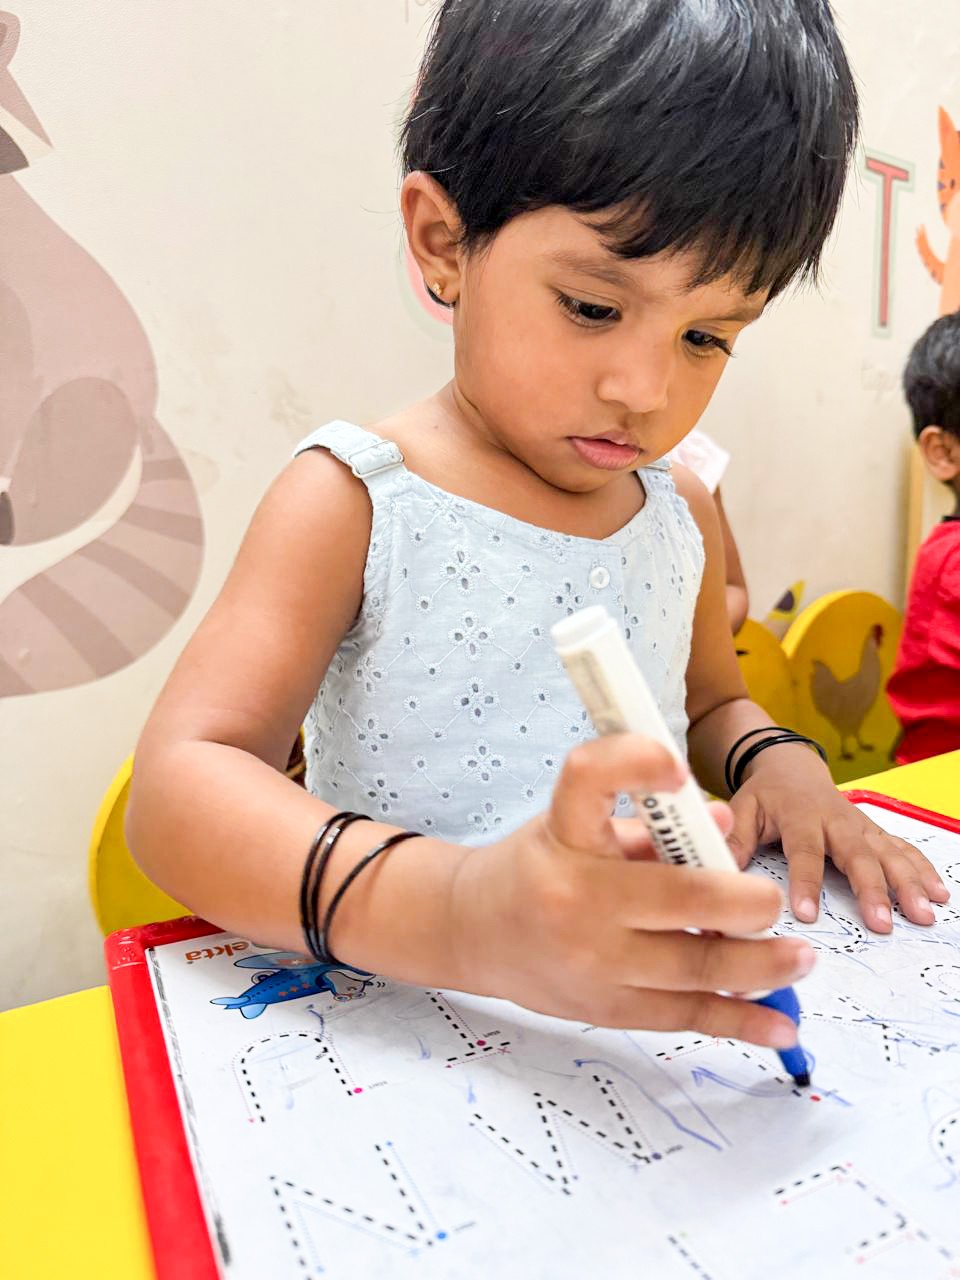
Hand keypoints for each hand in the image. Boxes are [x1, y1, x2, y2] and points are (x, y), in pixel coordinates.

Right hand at [451, 734, 815, 1049]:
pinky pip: (685, 1016)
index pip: (589, 781)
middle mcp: (575, 897)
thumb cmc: (538, 865)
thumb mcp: (577, 827)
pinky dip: (740, 1021)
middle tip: (772, 902)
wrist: (473, 931)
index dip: (634, 765)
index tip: (677, 769)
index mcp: (564, 834)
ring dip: (760, 965)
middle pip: (677, 898)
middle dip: (743, 902)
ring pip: (694, 968)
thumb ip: (650, 826)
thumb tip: (726, 822)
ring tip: (800, 958)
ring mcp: (592, 961)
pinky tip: (781, 1025)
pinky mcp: (606, 1006)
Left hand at [726, 744, 949, 932]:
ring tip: (923, 914)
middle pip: (857, 854)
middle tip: (882, 924)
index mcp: (799, 815)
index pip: (803, 851)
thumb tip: (715, 875)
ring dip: (908, 883)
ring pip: (888, 852)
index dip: (805, 882)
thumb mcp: (740, 810)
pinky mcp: (874, 831)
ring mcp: (860, 825)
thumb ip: (731, 841)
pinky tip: (940, 894)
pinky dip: (923, 869)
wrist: (791, 766)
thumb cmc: (763, 795)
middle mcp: (836, 820)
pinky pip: (903, 849)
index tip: (807, 915)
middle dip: (872, 888)